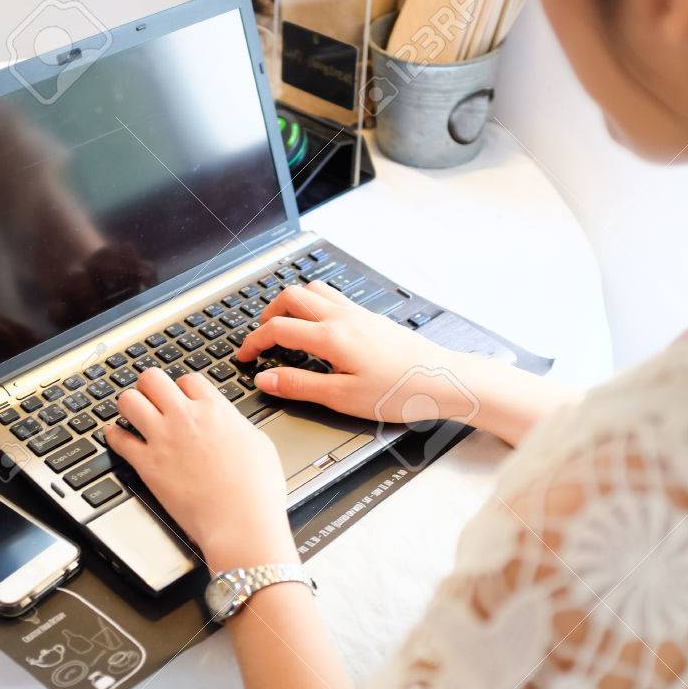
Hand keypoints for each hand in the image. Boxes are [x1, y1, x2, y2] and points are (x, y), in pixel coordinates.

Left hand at [104, 368, 298, 569]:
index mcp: (215, 410)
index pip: (187, 379)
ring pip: (129, 400)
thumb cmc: (256, 490)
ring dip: (130, 405)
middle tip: (151, 397)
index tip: (182, 396)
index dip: (182, 387)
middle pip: (152, 379)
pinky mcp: (147, 465)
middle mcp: (185, 418)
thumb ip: (236, 425)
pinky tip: (117, 436)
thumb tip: (228, 422)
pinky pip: (118, 439)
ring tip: (133, 414)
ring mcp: (163, 439)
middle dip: (150, 386)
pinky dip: (114, 436)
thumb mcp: (259, 443)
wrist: (239, 522)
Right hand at [237, 281, 482, 424]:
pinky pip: (333, 297)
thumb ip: (300, 386)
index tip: (244, 356)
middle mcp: (342, 317)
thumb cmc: (399, 392)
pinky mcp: (370, 318)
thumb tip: (266, 379)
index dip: (254, 342)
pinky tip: (318, 325)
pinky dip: (314, 303)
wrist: (443, 380)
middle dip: (268, 313)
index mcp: (331, 337)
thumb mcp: (343, 398)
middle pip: (291, 296)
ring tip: (285, 325)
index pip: (278, 329)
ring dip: (291, 303)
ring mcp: (358, 314)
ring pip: (313, 290)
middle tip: (261, 337)